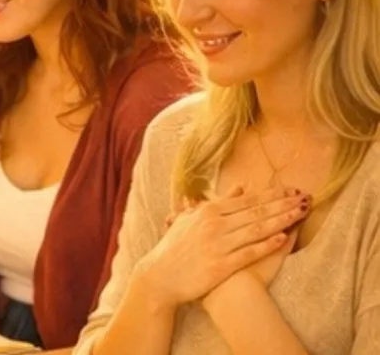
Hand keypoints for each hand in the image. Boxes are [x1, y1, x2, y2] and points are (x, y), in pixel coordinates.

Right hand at [138, 186, 310, 308]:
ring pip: (256, 229)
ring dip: (280, 221)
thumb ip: (217, 203)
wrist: (160, 276)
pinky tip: (283, 238)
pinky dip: (266, 245)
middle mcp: (214, 225)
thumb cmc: (174, 248)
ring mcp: (218, 245)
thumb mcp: (191, 220)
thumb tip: (241, 188)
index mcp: (207, 212)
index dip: (271, 195)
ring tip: (300, 213)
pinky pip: (249, 252)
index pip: (246, 200)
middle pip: (255, 212)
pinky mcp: (221, 265)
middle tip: (305, 198)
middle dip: (282, 204)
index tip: (290, 190)